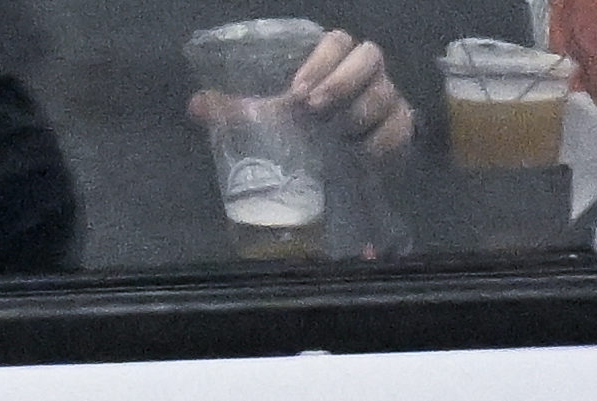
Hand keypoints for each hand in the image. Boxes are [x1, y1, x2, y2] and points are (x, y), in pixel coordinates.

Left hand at [195, 32, 410, 155]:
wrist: (346, 163)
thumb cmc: (307, 128)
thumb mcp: (272, 117)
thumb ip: (238, 110)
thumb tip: (194, 105)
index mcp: (336, 60)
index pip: (338, 41)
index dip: (322, 61)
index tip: (297, 93)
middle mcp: (367, 73)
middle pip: (370, 58)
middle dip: (343, 83)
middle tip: (316, 111)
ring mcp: (389, 98)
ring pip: (386, 94)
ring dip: (358, 116)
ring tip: (335, 137)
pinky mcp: (402, 129)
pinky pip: (400, 129)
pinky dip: (380, 143)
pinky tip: (359, 156)